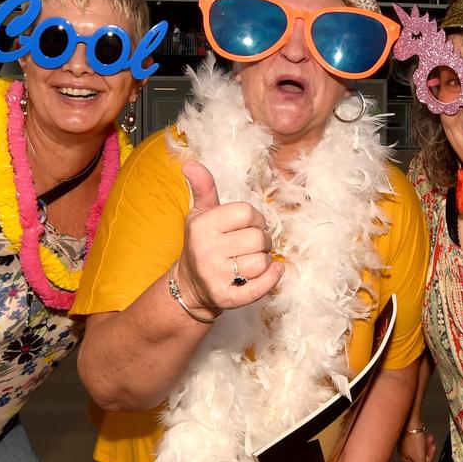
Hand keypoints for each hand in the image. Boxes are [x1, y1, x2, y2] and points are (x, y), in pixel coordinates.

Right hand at [175, 160, 281, 313]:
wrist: (191, 286)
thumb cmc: (202, 244)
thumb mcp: (200, 214)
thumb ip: (203, 188)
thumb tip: (190, 163)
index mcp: (203, 226)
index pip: (248, 213)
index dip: (256, 219)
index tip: (248, 226)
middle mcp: (206, 251)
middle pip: (259, 238)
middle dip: (262, 241)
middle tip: (251, 245)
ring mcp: (215, 276)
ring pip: (262, 262)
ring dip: (264, 261)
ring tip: (251, 260)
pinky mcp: (226, 298)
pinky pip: (260, 287)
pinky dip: (272, 278)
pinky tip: (272, 271)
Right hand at [398, 426, 436, 461]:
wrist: (409, 419)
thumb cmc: (412, 437)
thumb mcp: (420, 457)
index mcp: (405, 459)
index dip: (429, 456)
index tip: (431, 448)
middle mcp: (404, 452)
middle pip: (422, 454)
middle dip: (428, 448)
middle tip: (429, 441)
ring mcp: (405, 443)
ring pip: (421, 446)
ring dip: (426, 442)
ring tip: (426, 436)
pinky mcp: (407, 435)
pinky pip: (418, 438)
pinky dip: (422, 436)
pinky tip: (422, 432)